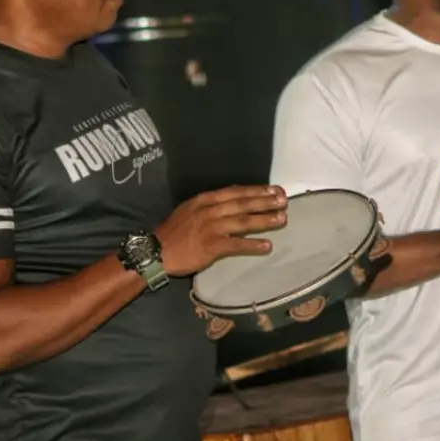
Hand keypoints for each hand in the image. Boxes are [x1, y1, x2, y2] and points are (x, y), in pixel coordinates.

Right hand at [157, 185, 288, 275]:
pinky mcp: (211, 247)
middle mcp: (210, 211)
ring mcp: (211, 228)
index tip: (274, 189)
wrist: (156, 251)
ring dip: (264, 220)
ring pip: (243, 222)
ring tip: (282, 219)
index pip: (236, 192)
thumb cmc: (175, 231)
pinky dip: (252, 245)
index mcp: (206, 200)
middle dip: (265, 201)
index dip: (257, 190)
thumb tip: (236, 194)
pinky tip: (267, 246)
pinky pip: (236, 245)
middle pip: (243, 204)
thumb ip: (213, 202)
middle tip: (284, 201)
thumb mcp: (191, 208)